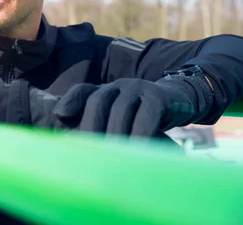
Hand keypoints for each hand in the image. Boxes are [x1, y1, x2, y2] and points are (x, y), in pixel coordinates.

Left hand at [43, 76, 212, 136]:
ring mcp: (139, 88)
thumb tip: (72, 133)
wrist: (181, 100)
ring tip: (111, 157)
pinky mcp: (159, 96)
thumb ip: (99, 124)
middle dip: (92, 126)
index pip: (84, 91)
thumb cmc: (143, 116)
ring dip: (115, 134)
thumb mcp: (121, 118)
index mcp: (107, 90)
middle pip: (99, 101)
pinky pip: (147, 114)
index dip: (71, 102)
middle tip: (90, 152)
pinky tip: (137, 150)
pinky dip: (140, 133)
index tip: (60, 117)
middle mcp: (120, 85)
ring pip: (121, 109)